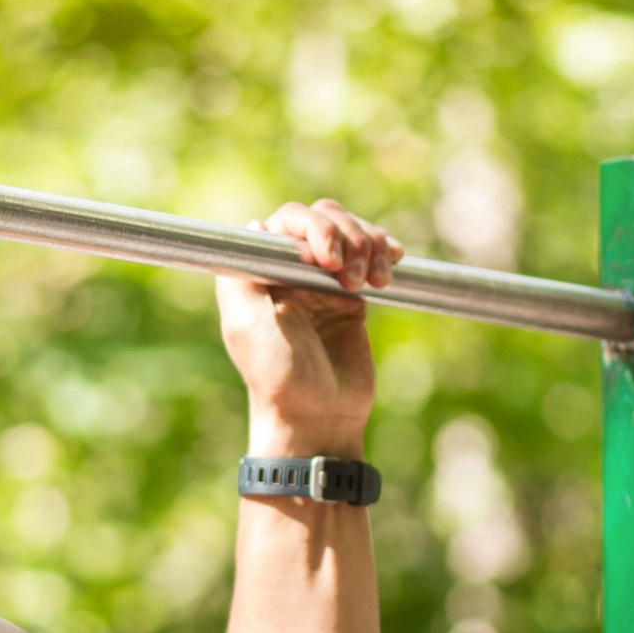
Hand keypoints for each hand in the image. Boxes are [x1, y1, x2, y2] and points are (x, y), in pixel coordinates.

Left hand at [218, 200, 402, 457]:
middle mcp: (291, 270)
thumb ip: (243, 274)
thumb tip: (255, 224)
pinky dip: (384, 252)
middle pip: (323, 216)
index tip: (325, 257)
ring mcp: (324, 281)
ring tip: (373, 282)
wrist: (319, 416)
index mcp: (262, 271)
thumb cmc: (278, 376)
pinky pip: (371, 255)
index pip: (287, 221)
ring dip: (368, 244)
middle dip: (344, 235)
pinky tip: (390, 268)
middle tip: (348, 277)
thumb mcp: (247, 325)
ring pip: (351, 230)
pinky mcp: (352, 296)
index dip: (311, 227)